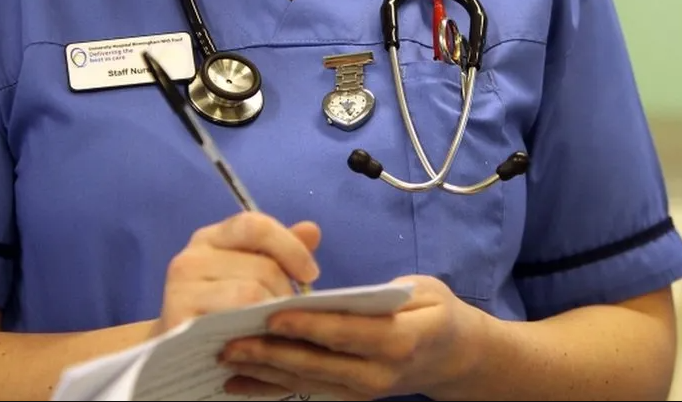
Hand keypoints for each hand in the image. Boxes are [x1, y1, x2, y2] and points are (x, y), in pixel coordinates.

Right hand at [153, 212, 321, 336]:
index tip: (310, 274)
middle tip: (289, 315)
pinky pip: (233, 320)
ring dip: (273, 315)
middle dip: (286, 293)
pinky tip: (258, 341)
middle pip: (262, 266)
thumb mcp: (250, 275)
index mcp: (211, 239)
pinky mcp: (178, 320)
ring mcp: (180, 289)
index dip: (290, 248)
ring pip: (251, 292)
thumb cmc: (222, 310)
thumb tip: (311, 230)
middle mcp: (191, 258)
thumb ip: (280, 252)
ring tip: (274, 329)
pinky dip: (254, 332)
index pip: (255, 225)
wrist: (177, 355)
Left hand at [217, 275, 487, 400]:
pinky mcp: (349, 396)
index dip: (310, 326)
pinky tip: (237, 383)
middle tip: (232, 342)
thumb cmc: (435, 313)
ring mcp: (363, 390)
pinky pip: (305, 391)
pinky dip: (269, 388)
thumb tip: (337, 295)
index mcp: (401, 340)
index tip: (273, 316)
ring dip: (263, 372)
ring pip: (306, 381)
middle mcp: (380, 373)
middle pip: (319, 364)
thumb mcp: (423, 290)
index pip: (348, 333)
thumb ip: (382, 293)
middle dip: (272, 354)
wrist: (454, 358)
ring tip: (227, 359)